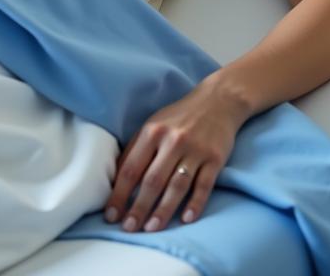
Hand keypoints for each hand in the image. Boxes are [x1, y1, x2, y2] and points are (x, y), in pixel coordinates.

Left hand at [103, 77, 247, 232]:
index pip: (131, 168)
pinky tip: (186, 219)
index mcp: (153, 132)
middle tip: (128, 228)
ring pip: (177, 185)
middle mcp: (173, 140)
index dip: (119, 193)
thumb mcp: (153, 124)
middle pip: (152, 180)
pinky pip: (204, 185)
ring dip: (163, 210)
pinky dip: (195, 203)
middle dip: (138, 207)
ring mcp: (195, 150)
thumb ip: (136, 149)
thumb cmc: (179, 117)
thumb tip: (116, 180)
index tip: (111, 215)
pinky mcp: (215, 158)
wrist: (218, 100)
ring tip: (152, 228)